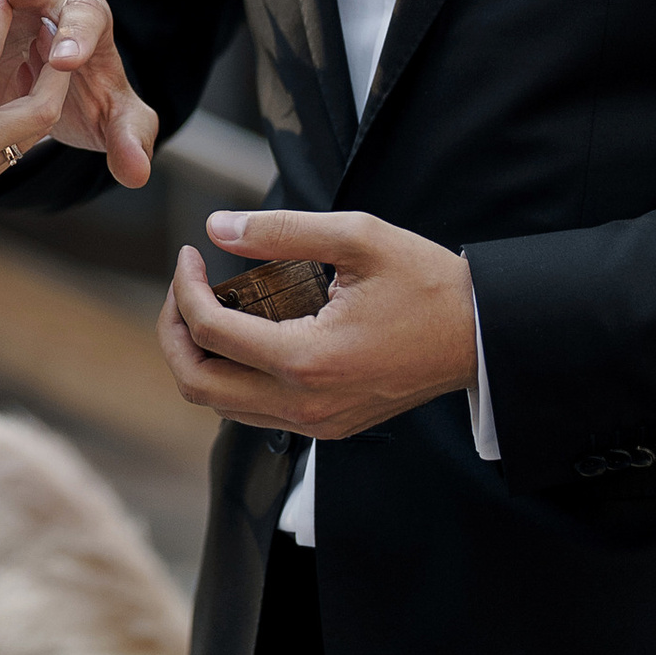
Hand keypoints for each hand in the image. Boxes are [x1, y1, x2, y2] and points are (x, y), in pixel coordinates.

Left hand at [158, 205, 478, 436]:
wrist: (481, 335)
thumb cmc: (427, 283)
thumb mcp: (357, 237)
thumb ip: (281, 230)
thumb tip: (217, 227)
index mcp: (308, 360)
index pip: (209, 332)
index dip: (184, 286)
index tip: (191, 253)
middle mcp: (305, 405)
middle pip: (198, 384)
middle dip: (174, 331)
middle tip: (185, 286)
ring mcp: (317, 423)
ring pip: (221, 406)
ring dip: (201, 357)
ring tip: (210, 305)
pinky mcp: (328, 427)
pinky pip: (255, 412)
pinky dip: (234, 376)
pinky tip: (247, 333)